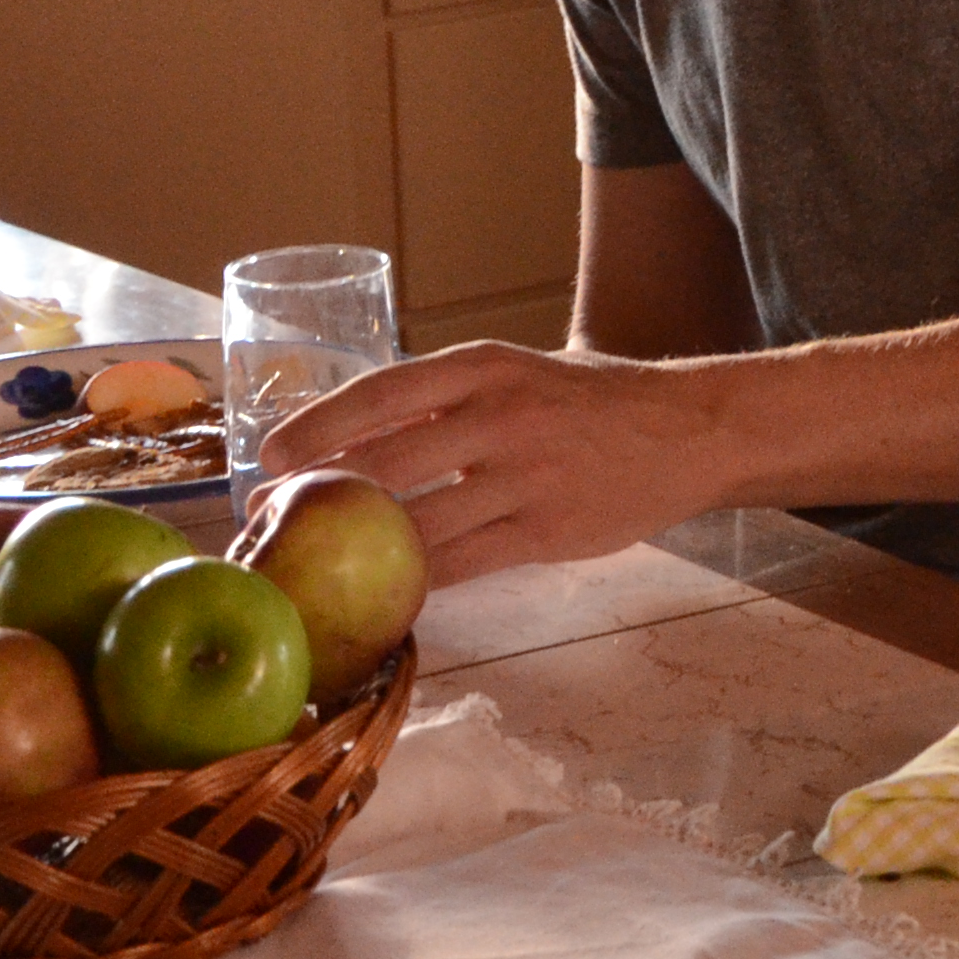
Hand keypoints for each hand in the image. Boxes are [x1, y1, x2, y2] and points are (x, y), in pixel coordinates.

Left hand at [249, 341, 737, 588]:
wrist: (692, 431)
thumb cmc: (594, 403)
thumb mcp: (523, 373)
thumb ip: (449, 400)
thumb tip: (356, 432)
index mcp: (488, 367)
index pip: (383, 393)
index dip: (320, 426)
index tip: (270, 456)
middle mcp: (502, 415)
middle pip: (387, 464)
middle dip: (317, 498)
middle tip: (267, 522)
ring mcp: (526, 477)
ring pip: (418, 523)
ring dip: (356, 550)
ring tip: (312, 566)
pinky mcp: (546, 531)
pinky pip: (461, 564)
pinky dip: (416, 582)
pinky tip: (384, 591)